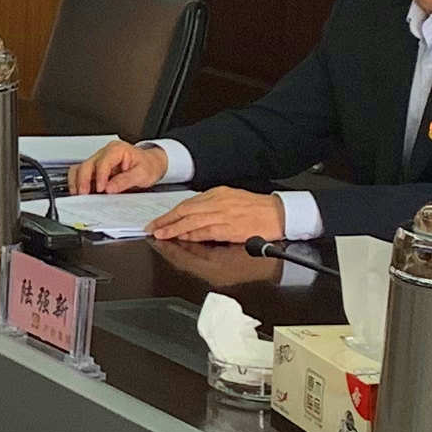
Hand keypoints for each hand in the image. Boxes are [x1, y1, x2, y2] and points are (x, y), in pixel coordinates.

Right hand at [73, 140, 166, 195]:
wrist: (152, 164)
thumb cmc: (148, 165)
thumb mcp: (142, 174)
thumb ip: (125, 180)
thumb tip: (110, 188)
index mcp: (117, 150)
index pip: (103, 162)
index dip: (100, 176)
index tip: (102, 189)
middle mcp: (105, 153)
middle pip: (87, 164)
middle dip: (83, 181)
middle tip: (84, 195)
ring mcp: (99, 161)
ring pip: (80, 168)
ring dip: (77, 182)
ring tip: (79, 195)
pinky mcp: (96, 169)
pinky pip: (81, 174)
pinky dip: (78, 183)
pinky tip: (81, 193)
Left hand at [149, 186, 286, 245]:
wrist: (278, 213)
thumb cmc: (257, 209)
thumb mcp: (231, 199)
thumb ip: (212, 206)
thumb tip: (193, 217)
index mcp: (218, 194)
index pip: (188, 203)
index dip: (171, 212)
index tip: (160, 219)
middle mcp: (218, 202)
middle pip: (185, 210)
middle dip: (166, 220)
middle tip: (152, 227)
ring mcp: (222, 215)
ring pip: (191, 221)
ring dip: (174, 228)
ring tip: (161, 234)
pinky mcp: (229, 228)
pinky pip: (205, 231)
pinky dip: (191, 235)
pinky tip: (182, 238)